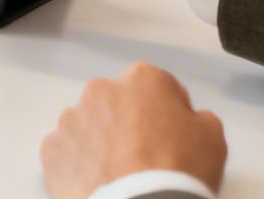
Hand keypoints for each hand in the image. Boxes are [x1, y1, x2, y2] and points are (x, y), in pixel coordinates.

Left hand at [42, 64, 226, 198]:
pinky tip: (97, 183)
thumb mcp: (212, 138)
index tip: (171, 135)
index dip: (167, 112)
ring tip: (118, 175)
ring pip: (88, 127)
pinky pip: (66, 153)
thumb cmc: (176, 172)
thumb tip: (189, 120)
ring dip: (100, 143)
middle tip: (143, 157)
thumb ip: (197, 118)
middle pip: (117, 103)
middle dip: (127, 123)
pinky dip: (78, 165)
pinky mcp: (52, 149)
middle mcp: (102, 91)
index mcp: (142, 80)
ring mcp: (72, 119)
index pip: (157, 87)